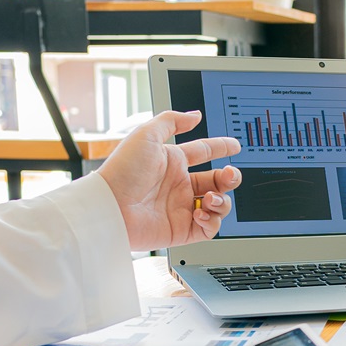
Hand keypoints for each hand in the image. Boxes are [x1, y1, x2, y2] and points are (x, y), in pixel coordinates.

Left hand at [95, 111, 242, 250]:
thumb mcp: (146, 135)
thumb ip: (172, 120)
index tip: (234, 145)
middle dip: (229, 177)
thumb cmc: (123, 171)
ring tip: (209, 198)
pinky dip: (212, 221)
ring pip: (217, 205)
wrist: (110, 207)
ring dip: (222, 200)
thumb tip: (195, 115)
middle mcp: (179, 185)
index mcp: (173, 162)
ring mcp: (181, 208)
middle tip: (229, 176)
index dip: (220, 147)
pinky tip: (200, 212)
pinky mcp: (181, 230)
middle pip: (216, 181)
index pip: (203, 152)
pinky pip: (209, 229)